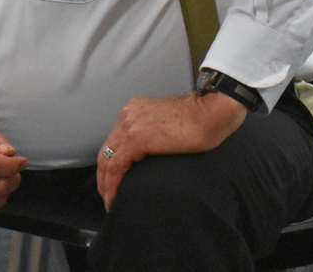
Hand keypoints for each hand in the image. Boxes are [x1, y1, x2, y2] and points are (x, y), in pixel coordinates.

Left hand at [96, 92, 246, 211]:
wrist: (208, 112)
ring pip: (107, 159)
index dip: (111, 162)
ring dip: (106, 184)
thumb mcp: (167, 122)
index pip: (115, 140)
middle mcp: (127, 115)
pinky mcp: (135, 139)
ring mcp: (129, 126)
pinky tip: (114, 199)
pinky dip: (112, 184)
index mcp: (135, 110)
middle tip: (108, 196)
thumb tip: (152, 150)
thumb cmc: (197, 119)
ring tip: (111, 202)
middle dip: (104, 176)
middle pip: (106, 150)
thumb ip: (154, 132)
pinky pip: (116, 166)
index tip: (114, 180)